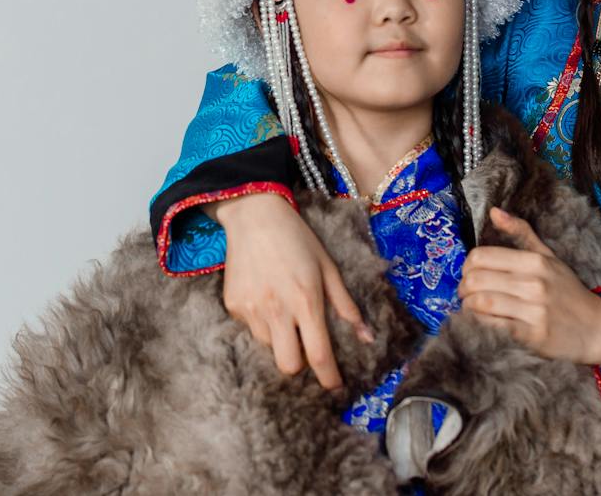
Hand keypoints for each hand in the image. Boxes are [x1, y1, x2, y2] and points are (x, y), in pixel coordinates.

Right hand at [210, 192, 374, 390]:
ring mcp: (251, 309)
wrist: (254, 215)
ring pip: (268, 347)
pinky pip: (250, 329)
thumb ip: (346, 305)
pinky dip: (261, 323)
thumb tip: (367, 338)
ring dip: (279, 340)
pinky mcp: (232, 306)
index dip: (329, 377)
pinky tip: (265, 298)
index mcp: (306, 300)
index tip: (335, 386)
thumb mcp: (328, 267)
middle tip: (305, 349)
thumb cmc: (298, 239)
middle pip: (288, 365)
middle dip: (300, 366)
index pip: (319, 354)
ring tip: (283, 312)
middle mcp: (277, 309)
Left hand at [457, 207, 600, 367]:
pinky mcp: (533, 337)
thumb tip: (494, 211)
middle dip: (463, 288)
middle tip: (466, 294)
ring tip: (472, 308)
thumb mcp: (549, 257)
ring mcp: (534, 311)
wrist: (597, 328)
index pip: (481, 256)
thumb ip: (521, 232)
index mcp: (535, 262)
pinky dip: (479, 324)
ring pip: (480, 303)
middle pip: (476, 280)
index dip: (467, 266)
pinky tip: (482, 323)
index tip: (469, 275)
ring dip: (468, 307)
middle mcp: (534, 284)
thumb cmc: (568, 291)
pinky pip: (492, 327)